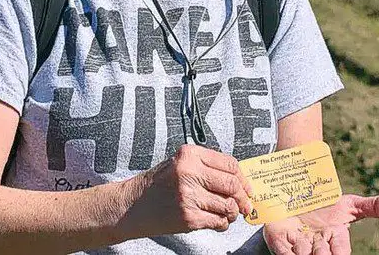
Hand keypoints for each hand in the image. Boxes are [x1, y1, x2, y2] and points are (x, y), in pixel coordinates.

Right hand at [122, 144, 253, 236]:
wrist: (130, 206)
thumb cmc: (158, 185)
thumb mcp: (181, 165)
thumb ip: (208, 168)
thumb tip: (241, 182)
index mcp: (190, 155)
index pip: (230, 164)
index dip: (243, 179)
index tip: (248, 188)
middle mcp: (189, 173)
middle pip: (232, 185)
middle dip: (243, 197)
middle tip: (246, 205)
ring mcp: (189, 196)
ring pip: (227, 205)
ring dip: (233, 212)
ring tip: (230, 214)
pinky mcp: (188, 217)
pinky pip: (218, 221)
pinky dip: (223, 223)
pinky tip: (218, 221)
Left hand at [263, 194, 378, 254]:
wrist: (299, 192)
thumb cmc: (327, 203)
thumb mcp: (352, 204)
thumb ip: (377, 206)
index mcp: (335, 237)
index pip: (341, 250)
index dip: (340, 252)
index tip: (340, 253)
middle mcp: (317, 245)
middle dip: (322, 254)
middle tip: (322, 249)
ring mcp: (298, 244)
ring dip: (305, 252)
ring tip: (307, 245)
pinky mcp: (280, 242)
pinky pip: (283, 252)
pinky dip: (287, 252)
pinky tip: (293, 249)